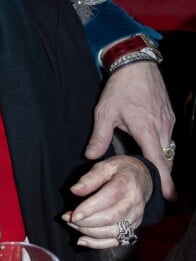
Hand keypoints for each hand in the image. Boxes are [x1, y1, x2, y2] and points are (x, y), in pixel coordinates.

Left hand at [62, 155, 151, 247]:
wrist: (142, 178)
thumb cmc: (120, 170)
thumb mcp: (105, 165)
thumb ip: (90, 178)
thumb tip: (74, 190)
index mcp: (127, 184)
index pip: (108, 199)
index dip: (90, 209)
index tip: (73, 215)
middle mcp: (134, 204)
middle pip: (110, 218)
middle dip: (86, 222)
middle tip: (67, 218)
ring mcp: (135, 218)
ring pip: (113, 232)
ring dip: (89, 232)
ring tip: (72, 225)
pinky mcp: (133, 228)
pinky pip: (117, 241)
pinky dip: (98, 244)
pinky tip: (82, 240)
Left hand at [85, 61, 175, 199]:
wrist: (136, 64)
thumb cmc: (120, 87)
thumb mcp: (105, 111)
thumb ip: (99, 136)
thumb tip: (91, 156)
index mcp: (146, 129)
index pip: (158, 161)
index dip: (163, 179)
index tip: (169, 195)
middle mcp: (161, 127)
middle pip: (165, 158)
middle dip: (161, 173)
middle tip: (153, 187)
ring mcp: (168, 121)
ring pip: (167, 147)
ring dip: (161, 159)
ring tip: (151, 171)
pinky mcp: (168, 115)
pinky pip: (167, 137)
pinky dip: (161, 146)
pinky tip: (151, 149)